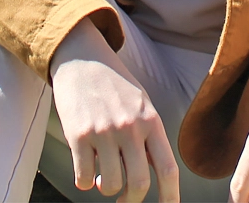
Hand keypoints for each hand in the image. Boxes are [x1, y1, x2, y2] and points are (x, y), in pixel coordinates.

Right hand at [49, 18, 179, 202]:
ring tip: (102, 177)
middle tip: (125, 199)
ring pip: (110, 185)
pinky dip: (85, 181)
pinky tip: (85, 169)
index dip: (170, 196)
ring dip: (106, 188)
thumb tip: (149, 176)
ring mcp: (103, 132)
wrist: (81, 58)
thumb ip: (148, 136)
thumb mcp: (141, 104)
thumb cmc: (114, 84)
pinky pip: (84, 178)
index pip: (167, 168)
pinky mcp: (78, 135)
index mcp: (151, 121)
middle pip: (138, 185)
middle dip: (131, 200)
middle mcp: (130, 128)